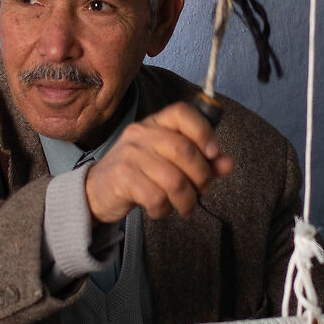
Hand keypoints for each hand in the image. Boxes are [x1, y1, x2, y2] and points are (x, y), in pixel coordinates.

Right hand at [82, 102, 233, 223]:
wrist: (96, 191)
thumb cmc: (139, 175)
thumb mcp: (169, 163)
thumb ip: (200, 161)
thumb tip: (227, 163)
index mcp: (156, 124)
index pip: (182, 113)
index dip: (203, 131)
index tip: (214, 153)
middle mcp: (141, 134)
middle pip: (184, 151)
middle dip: (201, 177)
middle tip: (202, 191)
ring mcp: (129, 155)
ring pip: (174, 180)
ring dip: (186, 200)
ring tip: (185, 207)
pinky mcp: (122, 178)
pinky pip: (156, 197)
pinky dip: (164, 209)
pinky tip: (160, 210)